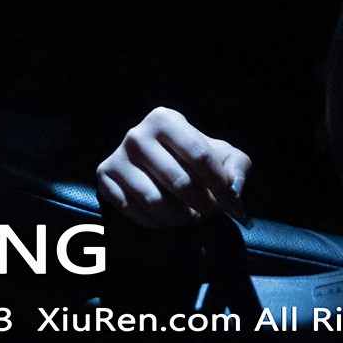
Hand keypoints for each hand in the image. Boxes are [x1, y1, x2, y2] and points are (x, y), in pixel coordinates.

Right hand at [96, 106, 251, 229]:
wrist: (156, 164)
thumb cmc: (193, 159)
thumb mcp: (221, 155)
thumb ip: (237, 167)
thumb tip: (235, 188)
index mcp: (165, 119)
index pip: (199, 154)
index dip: (220, 184)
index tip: (232, 203)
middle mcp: (137, 134)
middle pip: (179, 181)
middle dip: (202, 204)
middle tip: (212, 213)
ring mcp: (118, 157)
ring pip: (155, 201)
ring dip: (181, 218)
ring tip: (192, 217)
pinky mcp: (104, 179)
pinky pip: (135, 212)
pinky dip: (157, 224)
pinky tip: (168, 219)